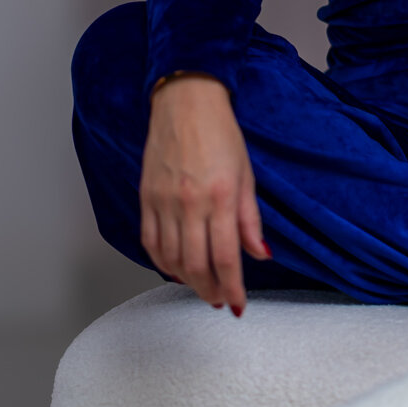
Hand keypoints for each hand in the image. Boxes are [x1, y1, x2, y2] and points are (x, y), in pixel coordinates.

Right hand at [139, 74, 270, 314]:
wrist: (185, 102)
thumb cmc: (220, 133)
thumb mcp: (246, 175)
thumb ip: (250, 220)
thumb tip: (260, 254)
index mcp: (220, 196)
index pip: (225, 257)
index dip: (231, 287)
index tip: (236, 304)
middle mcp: (190, 203)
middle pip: (196, 265)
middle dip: (209, 290)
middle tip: (218, 300)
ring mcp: (164, 201)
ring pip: (171, 258)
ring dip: (187, 280)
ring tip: (201, 287)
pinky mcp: (146, 197)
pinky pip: (150, 241)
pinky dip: (162, 262)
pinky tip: (175, 268)